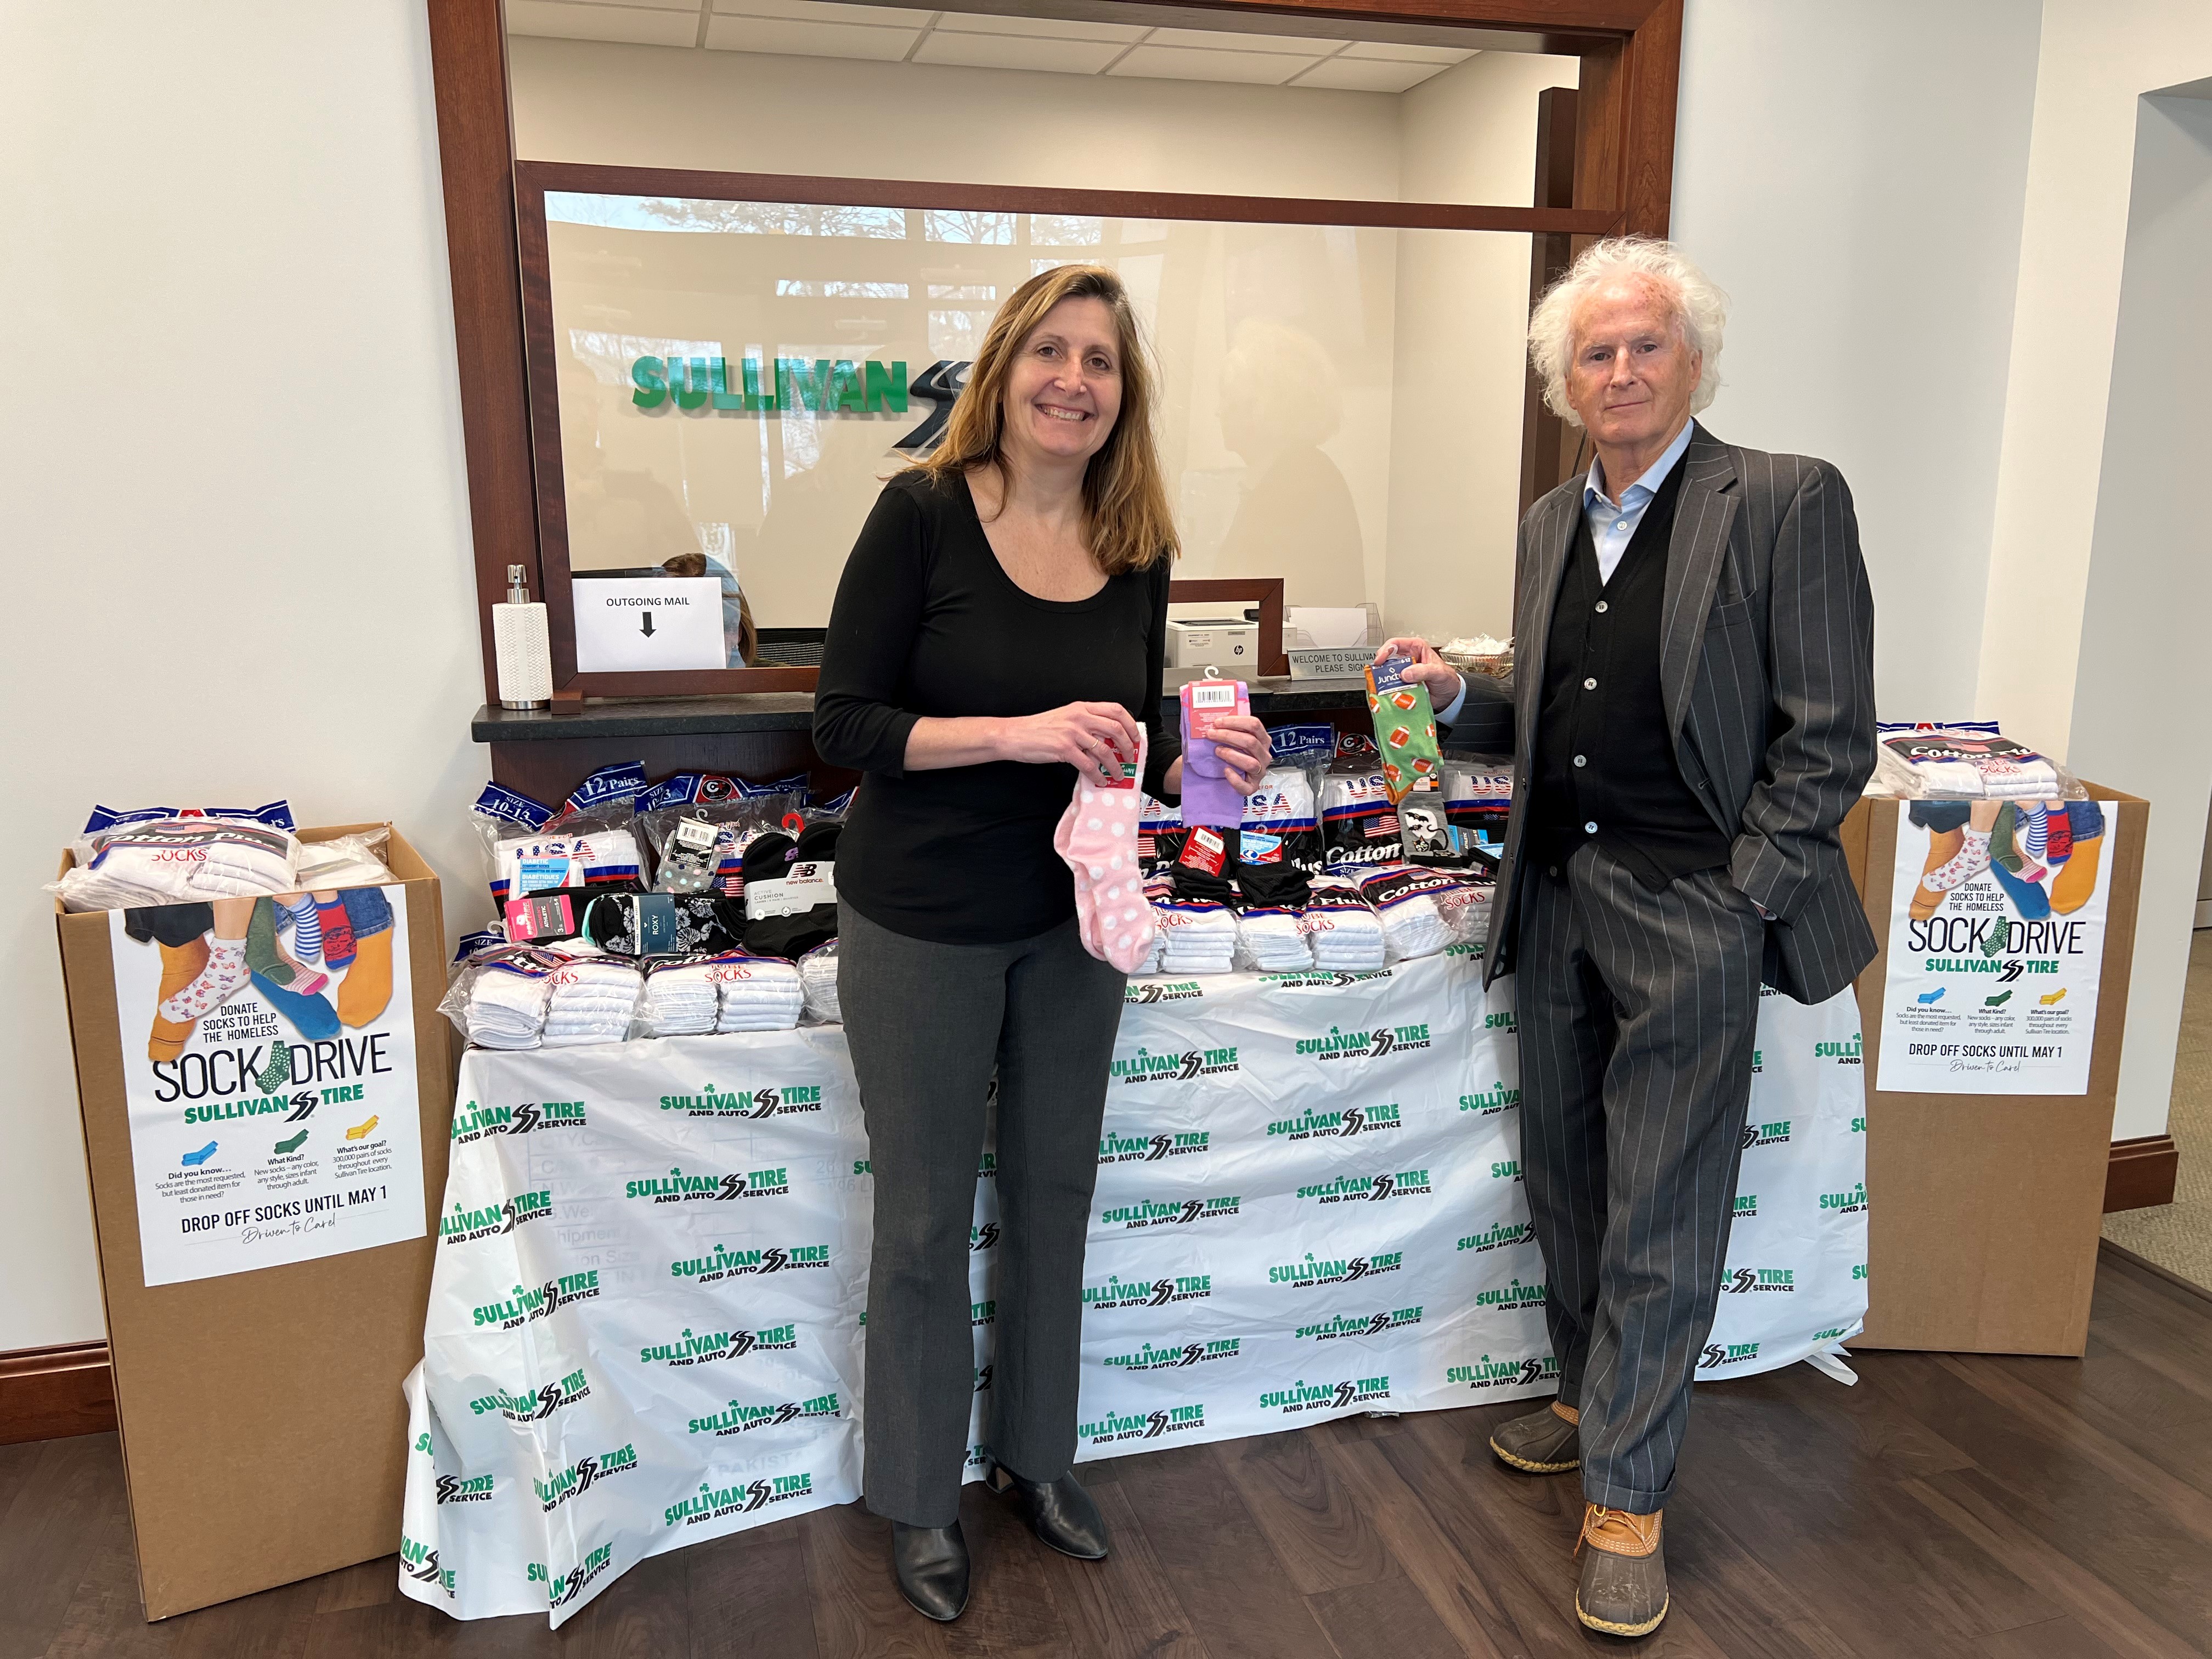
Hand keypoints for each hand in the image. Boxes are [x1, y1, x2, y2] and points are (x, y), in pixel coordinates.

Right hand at [997, 701, 1142, 780]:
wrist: (1015, 734)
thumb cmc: (1038, 728)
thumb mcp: (1065, 717)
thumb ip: (1085, 722)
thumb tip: (1106, 737)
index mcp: (1081, 707)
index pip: (1115, 710)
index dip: (1130, 724)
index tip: (1135, 737)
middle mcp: (1079, 717)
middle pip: (1115, 729)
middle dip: (1128, 746)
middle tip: (1130, 757)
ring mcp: (1072, 732)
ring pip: (1105, 750)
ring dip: (1115, 765)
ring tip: (1117, 774)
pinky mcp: (1064, 749)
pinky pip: (1089, 764)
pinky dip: (1097, 775)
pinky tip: (1099, 780)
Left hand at [1200, 713, 1271, 794]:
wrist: (1233, 778)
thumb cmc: (1235, 754)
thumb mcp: (1237, 740)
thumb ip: (1231, 731)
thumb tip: (1213, 722)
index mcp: (1263, 740)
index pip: (1254, 725)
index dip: (1235, 722)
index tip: (1217, 722)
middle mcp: (1264, 755)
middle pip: (1251, 742)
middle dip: (1228, 736)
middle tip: (1211, 734)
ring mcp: (1260, 772)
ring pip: (1250, 763)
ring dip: (1231, 755)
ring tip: (1217, 751)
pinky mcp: (1252, 787)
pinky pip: (1245, 785)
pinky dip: (1234, 778)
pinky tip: (1225, 771)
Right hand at [1374, 636, 1463, 704]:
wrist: (1450, 696)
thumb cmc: (1447, 678)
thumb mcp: (1438, 672)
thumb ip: (1423, 671)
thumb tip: (1405, 673)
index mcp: (1415, 648)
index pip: (1396, 644)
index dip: (1385, 650)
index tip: (1380, 660)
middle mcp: (1407, 659)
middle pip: (1388, 659)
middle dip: (1382, 668)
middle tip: (1378, 676)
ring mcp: (1404, 673)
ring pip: (1388, 674)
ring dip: (1385, 681)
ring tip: (1383, 687)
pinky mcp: (1403, 685)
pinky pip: (1392, 686)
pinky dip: (1389, 690)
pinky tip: (1388, 693)